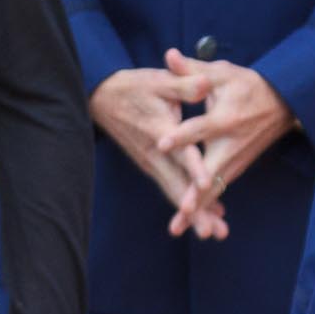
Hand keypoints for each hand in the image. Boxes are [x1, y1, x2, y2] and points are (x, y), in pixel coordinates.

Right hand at [89, 67, 228, 239]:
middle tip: (213, 231)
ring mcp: (151, 162)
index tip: (206, 185)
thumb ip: (183, 84)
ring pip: (174, 191)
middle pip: (177, 185)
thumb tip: (203, 84)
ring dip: (193, 214)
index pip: (180, 152)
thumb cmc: (133, 87)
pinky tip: (206, 215)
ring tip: (213, 232)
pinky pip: (171, 187)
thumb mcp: (158, 80)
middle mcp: (155, 153)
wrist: (101, 97)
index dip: (193, 167)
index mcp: (160, 130)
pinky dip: (186, 203)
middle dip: (195, 210)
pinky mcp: (151, 164)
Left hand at [155, 50, 296, 235]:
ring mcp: (234, 160)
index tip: (161, 143)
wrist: (284, 102)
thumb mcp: (222, 74)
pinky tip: (196, 228)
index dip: (180, 135)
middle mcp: (230, 144)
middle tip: (181, 210)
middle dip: (196, 193)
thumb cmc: (247, 85)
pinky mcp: (235, 168)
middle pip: (210, 172)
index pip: (198, 128)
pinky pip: (218, 191)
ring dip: (200, 209)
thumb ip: (193, 71)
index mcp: (225, 118)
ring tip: (180, 228)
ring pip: (214, 188)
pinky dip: (208, 209)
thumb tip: (169, 55)